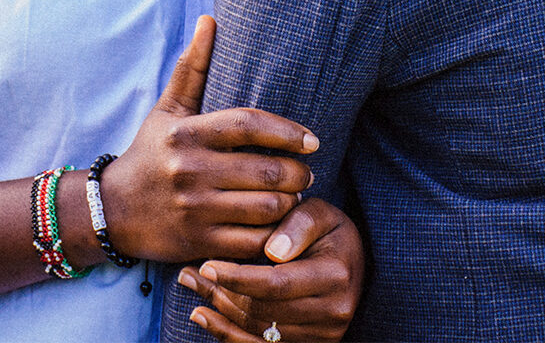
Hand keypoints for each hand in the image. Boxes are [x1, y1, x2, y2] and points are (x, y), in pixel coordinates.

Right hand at [99, 16, 320, 264]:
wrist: (110, 211)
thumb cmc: (150, 152)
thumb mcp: (168, 108)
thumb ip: (193, 67)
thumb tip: (209, 20)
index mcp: (187, 133)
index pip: (248, 125)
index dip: (287, 131)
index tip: (312, 140)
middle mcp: (190, 170)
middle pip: (264, 171)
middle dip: (297, 173)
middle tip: (307, 172)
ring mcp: (194, 209)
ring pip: (263, 208)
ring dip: (290, 203)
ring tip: (296, 195)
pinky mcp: (197, 243)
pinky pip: (250, 243)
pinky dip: (273, 236)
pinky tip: (280, 225)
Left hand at [178, 198, 362, 341]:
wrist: (353, 263)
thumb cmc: (331, 231)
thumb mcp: (322, 214)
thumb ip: (299, 224)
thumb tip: (271, 251)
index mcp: (335, 277)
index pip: (277, 284)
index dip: (238, 277)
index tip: (207, 265)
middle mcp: (332, 314)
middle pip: (263, 311)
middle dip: (221, 293)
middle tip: (190, 272)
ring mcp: (322, 336)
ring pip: (257, 331)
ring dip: (219, 311)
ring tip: (191, 286)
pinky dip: (228, 334)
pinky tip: (204, 316)